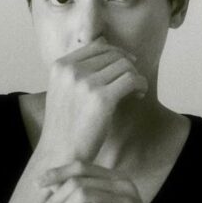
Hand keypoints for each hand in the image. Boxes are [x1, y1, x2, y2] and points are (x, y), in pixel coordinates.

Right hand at [35, 38, 147, 166]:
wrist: (60, 155)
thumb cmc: (65, 129)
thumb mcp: (63, 92)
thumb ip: (77, 72)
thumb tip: (106, 47)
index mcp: (60, 66)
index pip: (97, 46)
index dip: (116, 53)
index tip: (125, 66)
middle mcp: (71, 71)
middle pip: (113, 54)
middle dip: (127, 66)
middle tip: (132, 82)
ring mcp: (86, 84)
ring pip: (125, 65)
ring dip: (135, 76)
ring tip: (136, 91)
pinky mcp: (102, 99)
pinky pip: (132, 79)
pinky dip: (141, 85)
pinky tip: (139, 95)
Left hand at [36, 161, 167, 202]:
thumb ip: (77, 199)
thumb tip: (51, 184)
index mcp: (117, 180)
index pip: (81, 166)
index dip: (57, 173)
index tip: (37, 185)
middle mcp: (125, 185)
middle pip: (77, 180)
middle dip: (54, 200)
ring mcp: (127, 201)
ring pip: (82, 193)